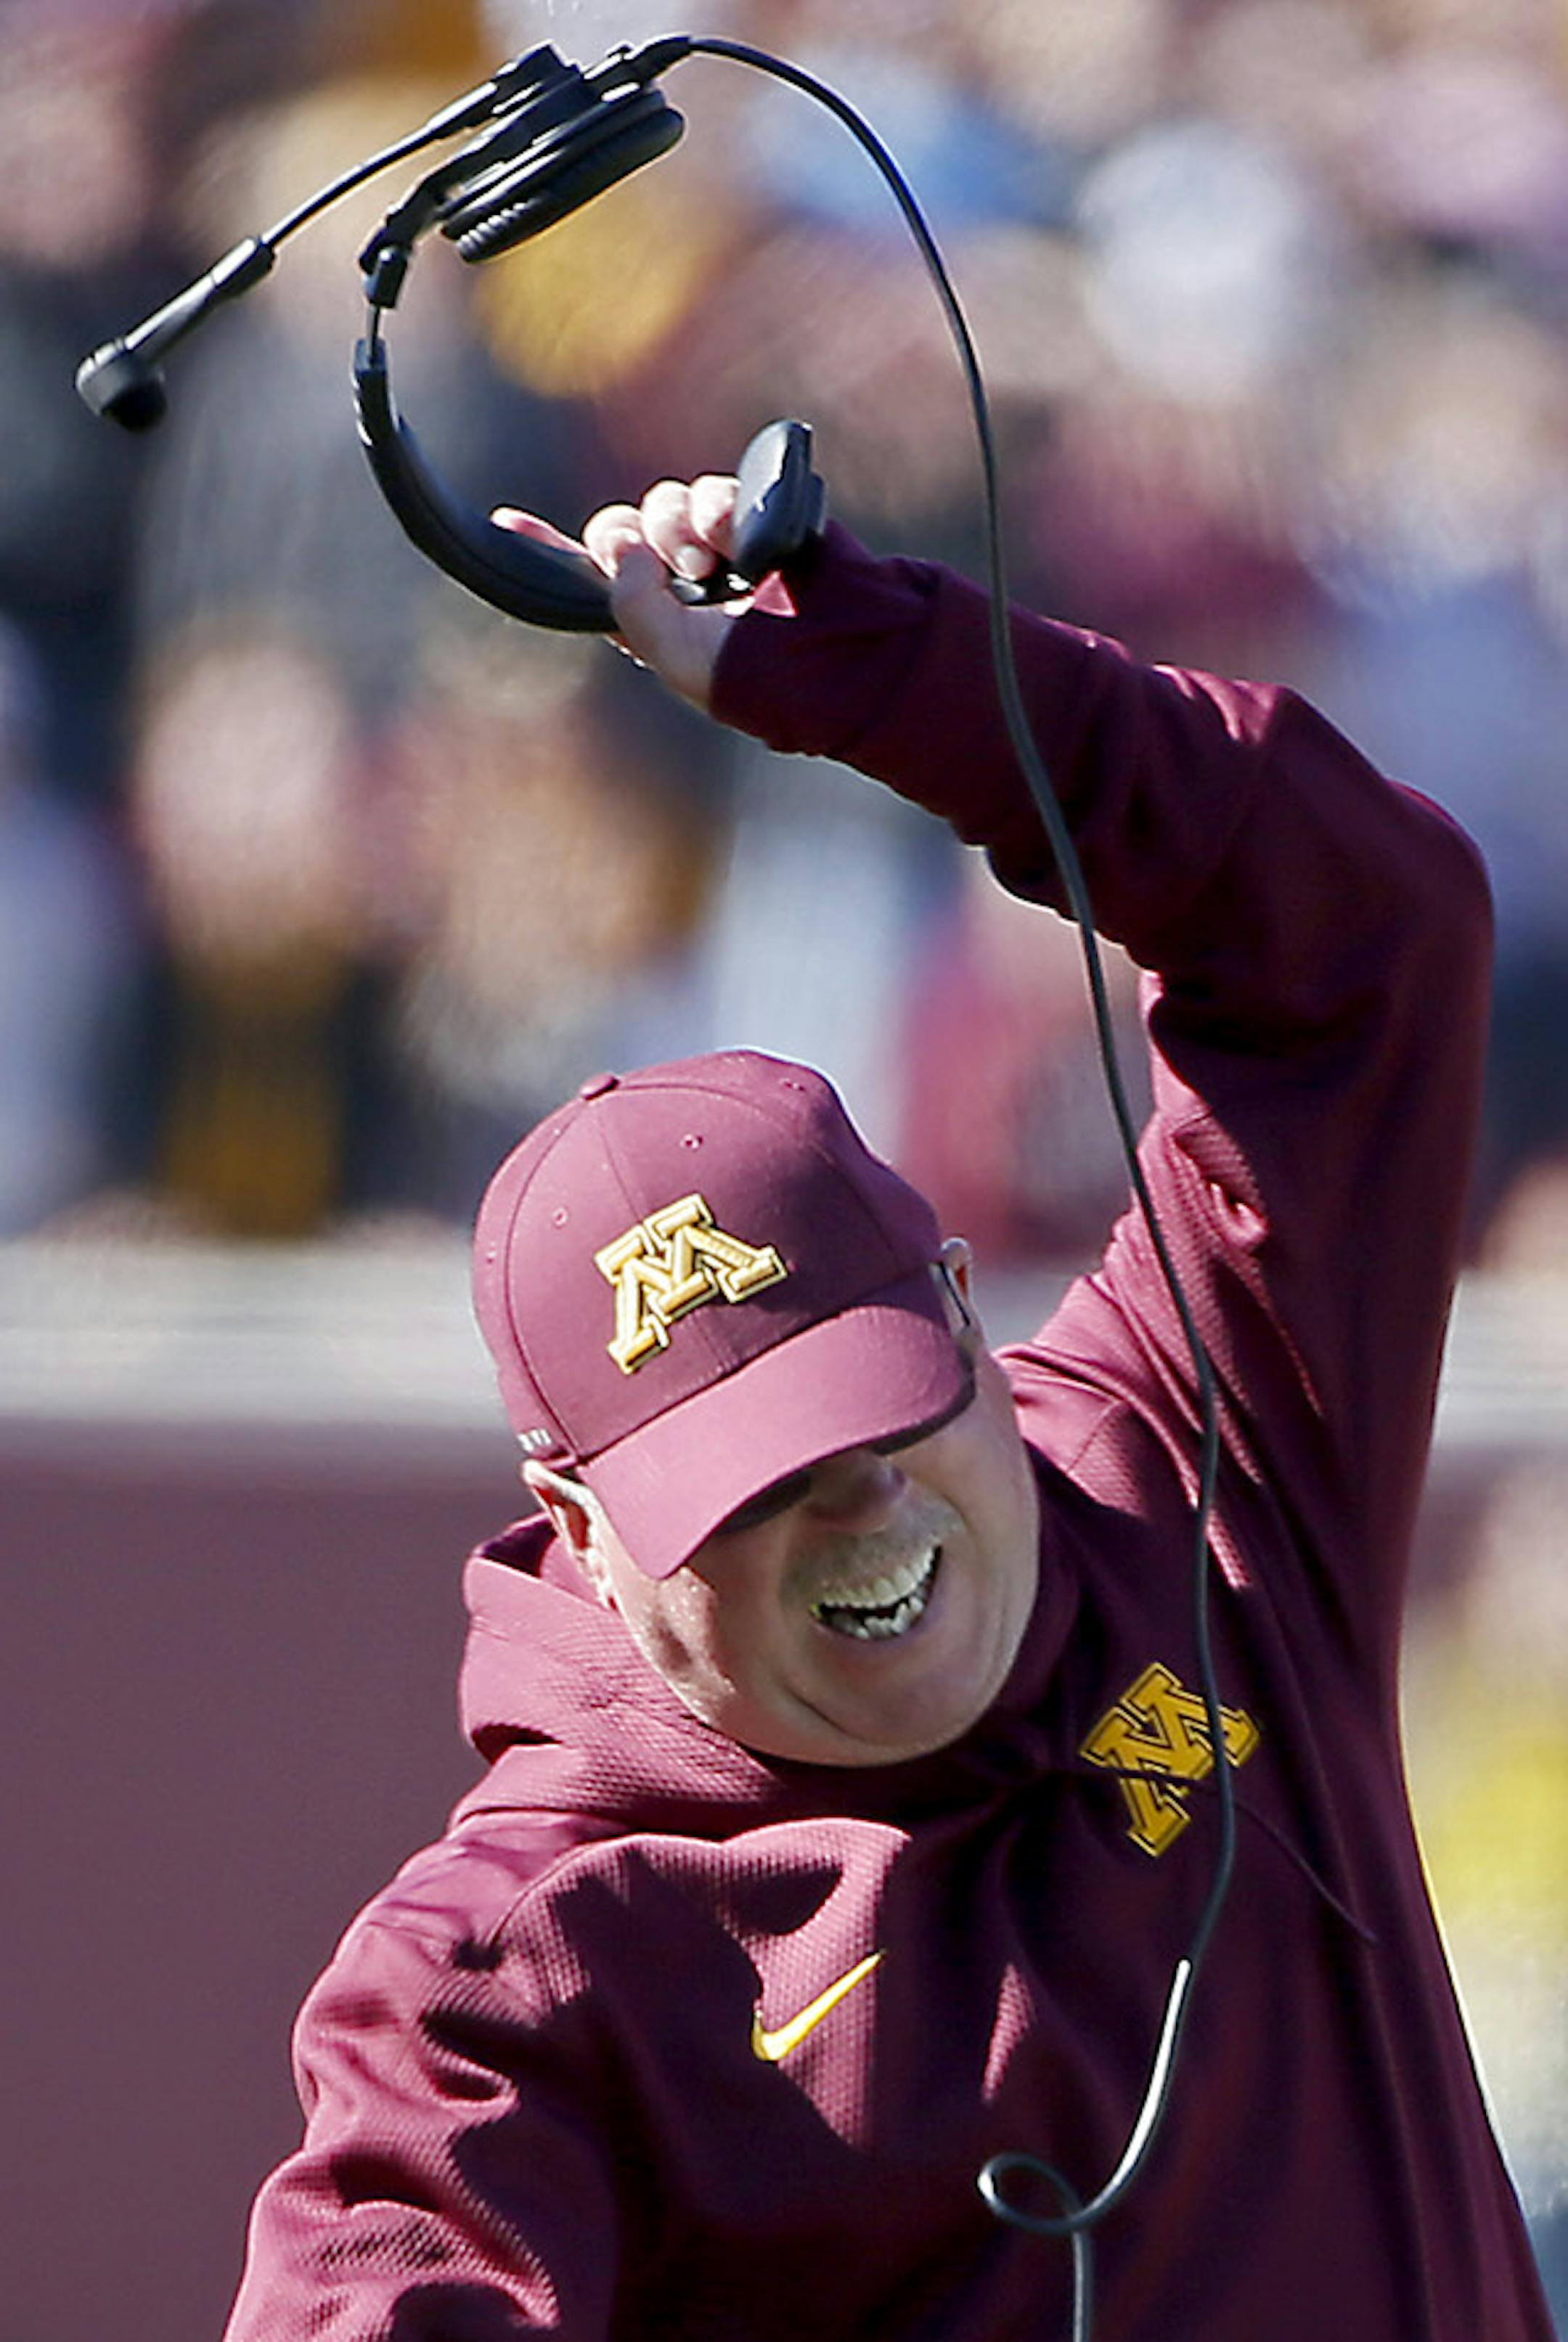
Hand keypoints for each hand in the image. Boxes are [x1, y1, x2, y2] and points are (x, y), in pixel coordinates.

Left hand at [492, 474, 744, 710]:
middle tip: (666, 567)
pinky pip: (714, 489)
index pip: (585, 579)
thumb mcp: (679, 659)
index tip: (506, 521)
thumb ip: (633, 608)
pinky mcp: (750, 518)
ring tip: (714, 562)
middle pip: (620, 529)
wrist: (839, 649)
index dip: (545, 548)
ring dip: (681, 527)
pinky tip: (737, 540)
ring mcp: (713, 548)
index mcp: (648, 622)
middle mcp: (674, 583)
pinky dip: (720, 507)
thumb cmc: (762, 677)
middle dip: (630, 538)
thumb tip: (629, 552)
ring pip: (665, 505)